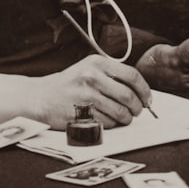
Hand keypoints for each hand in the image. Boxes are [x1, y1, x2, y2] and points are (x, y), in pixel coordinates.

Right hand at [33, 55, 152, 128]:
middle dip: (137, 108)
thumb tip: (140, 91)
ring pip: (119, 112)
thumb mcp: (89, 69)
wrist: (41, 97)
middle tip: (137, 112)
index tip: (147, 99)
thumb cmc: (69, 84)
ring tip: (124, 118)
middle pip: (128, 96)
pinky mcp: (80, 113)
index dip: (144, 90)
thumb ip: (112, 75)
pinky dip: (112, 124)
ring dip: (126, 118)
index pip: (132, 75)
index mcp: (97, 62)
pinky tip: (108, 121)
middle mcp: (91, 76)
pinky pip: (107, 123)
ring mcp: (85, 95)